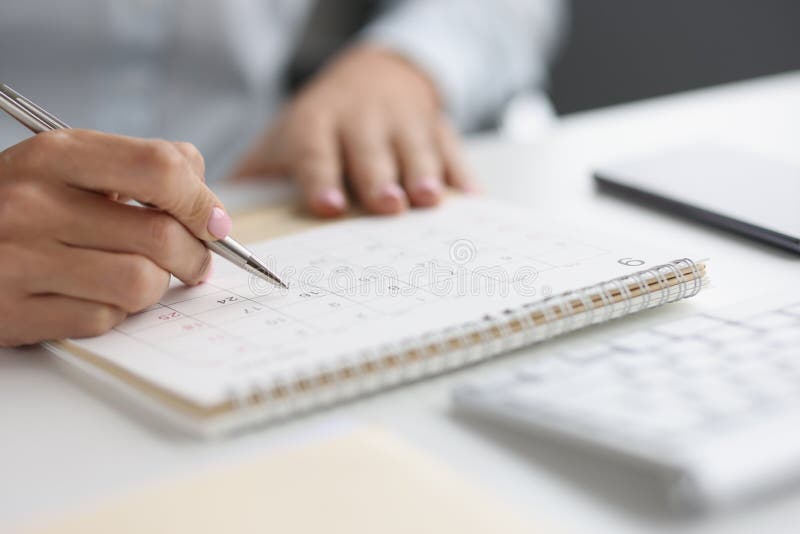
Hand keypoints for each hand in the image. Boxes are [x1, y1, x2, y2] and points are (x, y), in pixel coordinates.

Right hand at [0, 130, 229, 345]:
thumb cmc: (23, 204)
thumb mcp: (69, 165)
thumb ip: (140, 168)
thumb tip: (208, 203)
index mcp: (56, 155)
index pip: (160, 168)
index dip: (202, 200)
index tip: (214, 223)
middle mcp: (33, 203)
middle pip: (161, 235)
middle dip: (195, 256)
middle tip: (194, 263)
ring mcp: (19, 259)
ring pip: (140, 284)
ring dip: (155, 288)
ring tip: (140, 279)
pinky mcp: (13, 312)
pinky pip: (104, 320)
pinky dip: (114, 313)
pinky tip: (94, 297)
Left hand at [231, 45, 476, 216]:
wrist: (377, 74)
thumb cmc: (326, 120)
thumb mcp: (289, 133)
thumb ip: (260, 170)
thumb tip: (222, 210)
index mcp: (319, 122)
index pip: (317, 150)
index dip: (322, 178)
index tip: (329, 206)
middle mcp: (362, 117)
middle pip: (370, 149)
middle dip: (378, 176)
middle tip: (386, 204)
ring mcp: (404, 119)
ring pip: (414, 146)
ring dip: (422, 172)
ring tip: (427, 200)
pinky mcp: (437, 125)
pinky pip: (452, 148)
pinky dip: (462, 174)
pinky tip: (471, 199)